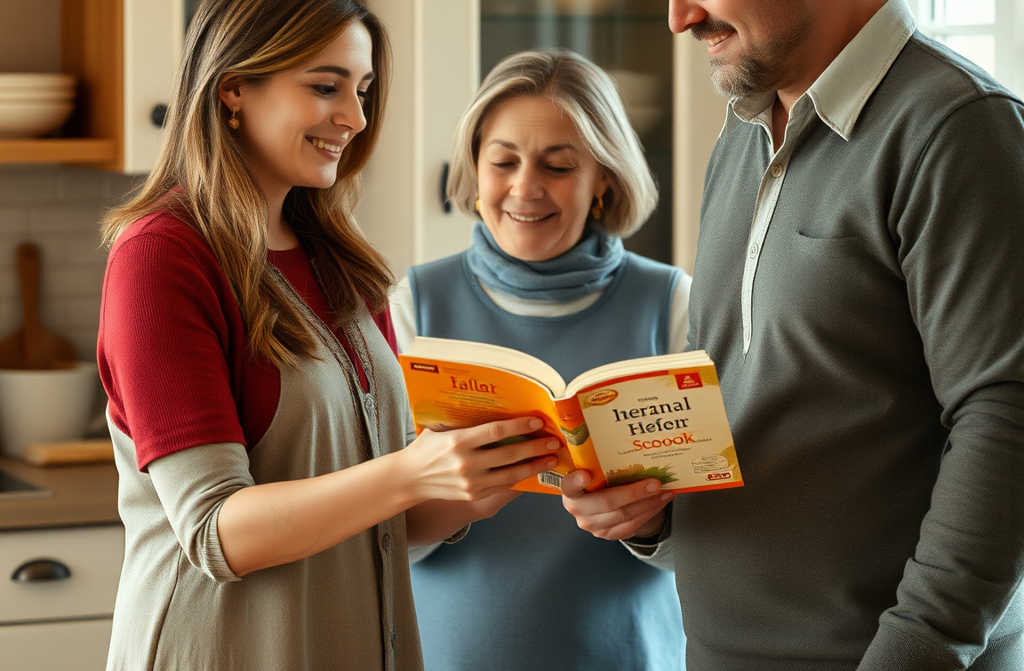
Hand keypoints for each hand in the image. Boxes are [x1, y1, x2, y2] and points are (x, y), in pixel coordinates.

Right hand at [404, 416, 559, 501]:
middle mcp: (466, 463)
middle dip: (535, 447)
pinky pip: (503, 486)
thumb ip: (464, 422)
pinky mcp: (474, 495)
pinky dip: (520, 479)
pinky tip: (533, 472)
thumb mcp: (440, 428)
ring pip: (511, 474)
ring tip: (551, 459)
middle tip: (554, 441)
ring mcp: (471, 482)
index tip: (537, 422)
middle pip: (509, 454)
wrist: (409, 479)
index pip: (495, 432)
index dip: (519, 427)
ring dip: (534, 466)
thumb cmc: (427, 447)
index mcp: (458, 441)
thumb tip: (493, 406)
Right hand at [561, 470, 672, 540]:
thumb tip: (629, 445)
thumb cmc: (598, 481)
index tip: (586, 474)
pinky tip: (659, 502)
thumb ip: (601, 464)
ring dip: (648, 503)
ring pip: (624, 516)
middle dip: (635, 493)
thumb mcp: (594, 471)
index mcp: (571, 490)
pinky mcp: (607, 534)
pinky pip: (632, 526)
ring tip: (664, 491)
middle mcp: (578, 509)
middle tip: (655, 484)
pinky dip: (649, 512)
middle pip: (607, 502)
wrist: (600, 504)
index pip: (569, 485)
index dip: (577, 481)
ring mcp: (592, 525)